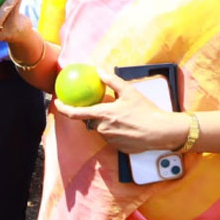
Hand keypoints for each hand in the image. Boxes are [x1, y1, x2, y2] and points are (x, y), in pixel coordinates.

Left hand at [54, 69, 189, 152]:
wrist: (161, 132)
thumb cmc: (145, 111)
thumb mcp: (129, 91)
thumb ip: (111, 81)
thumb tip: (99, 71)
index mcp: (103, 114)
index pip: (76, 113)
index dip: (64, 109)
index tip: (57, 103)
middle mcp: (103, 129)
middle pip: (91, 121)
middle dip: (95, 114)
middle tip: (105, 107)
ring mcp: (111, 140)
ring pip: (102, 129)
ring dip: (106, 123)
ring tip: (124, 116)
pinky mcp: (119, 148)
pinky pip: (112, 138)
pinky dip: (116, 131)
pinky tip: (129, 126)